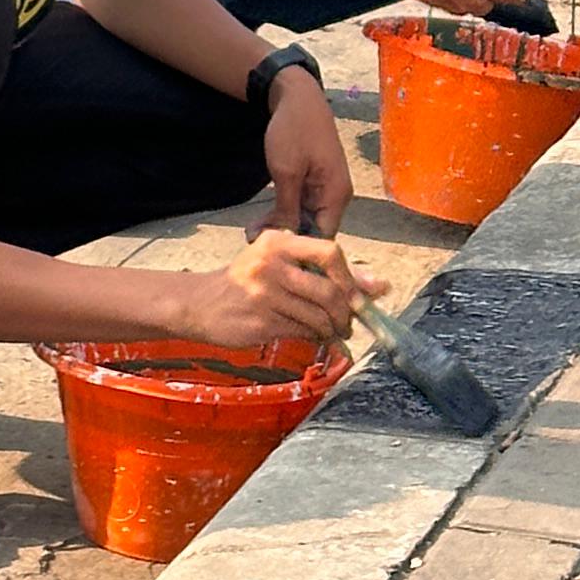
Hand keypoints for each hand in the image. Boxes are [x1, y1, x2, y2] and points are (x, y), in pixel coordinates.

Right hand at [183, 228, 363, 351]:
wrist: (200, 303)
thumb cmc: (247, 282)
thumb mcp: (281, 264)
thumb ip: (328, 272)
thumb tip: (380, 286)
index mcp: (278, 242)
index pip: (330, 252)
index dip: (351, 278)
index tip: (357, 297)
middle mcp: (271, 264)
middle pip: (329, 291)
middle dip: (346, 314)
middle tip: (347, 323)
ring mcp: (264, 294)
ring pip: (319, 317)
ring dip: (332, 330)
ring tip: (330, 332)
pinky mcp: (261, 321)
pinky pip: (302, 331)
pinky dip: (314, 337)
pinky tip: (310, 335)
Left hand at [264, 74, 353, 236]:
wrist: (297, 98)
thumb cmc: (294, 130)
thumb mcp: (286, 172)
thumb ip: (288, 209)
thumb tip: (287, 240)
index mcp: (336, 195)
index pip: (323, 237)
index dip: (301, 250)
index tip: (275, 255)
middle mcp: (335, 196)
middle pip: (313, 230)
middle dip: (285, 238)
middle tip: (252, 242)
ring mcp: (324, 190)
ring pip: (303, 220)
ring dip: (279, 226)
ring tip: (249, 232)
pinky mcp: (312, 185)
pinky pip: (299, 207)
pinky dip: (282, 213)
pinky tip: (259, 222)